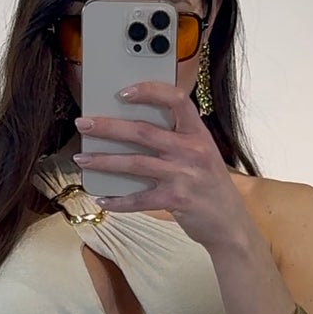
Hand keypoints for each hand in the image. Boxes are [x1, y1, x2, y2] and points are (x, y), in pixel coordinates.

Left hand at [73, 81, 251, 252]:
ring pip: (135, 163)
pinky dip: (118, 200)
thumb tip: (131, 129)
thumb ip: (177, 139)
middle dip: (108, 127)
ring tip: (82, 158)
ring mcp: (184, 175)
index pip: (176, 99)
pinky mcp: (176, 199)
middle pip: (143, 131)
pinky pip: (139, 199)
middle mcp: (191, 150)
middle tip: (83, 124)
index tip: (123, 92)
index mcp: (198, 133)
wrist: (230, 222)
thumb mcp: (202, 153)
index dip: (149, 91)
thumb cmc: (210, 185)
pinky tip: (102, 199)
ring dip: (104, 160)